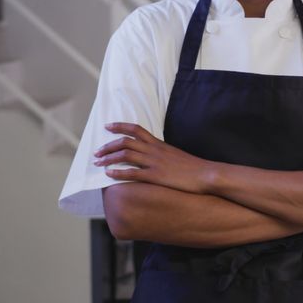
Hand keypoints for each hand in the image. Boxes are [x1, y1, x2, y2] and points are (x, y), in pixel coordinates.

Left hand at [94, 122, 214, 194]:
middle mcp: (154, 150)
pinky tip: (109, 174)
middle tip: (97, 152)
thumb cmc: (191, 167)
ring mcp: (154, 163)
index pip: (136, 129)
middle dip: (108, 146)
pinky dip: (118, 172)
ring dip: (109, 158)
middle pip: (126, 142)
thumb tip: (151, 156)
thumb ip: (161, 153)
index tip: (107, 127)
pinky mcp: (155, 176)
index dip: (120, 126)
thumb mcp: (174, 155)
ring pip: (126, 155)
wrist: (205, 174)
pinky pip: (132, 173)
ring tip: (98, 163)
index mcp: (158, 144)